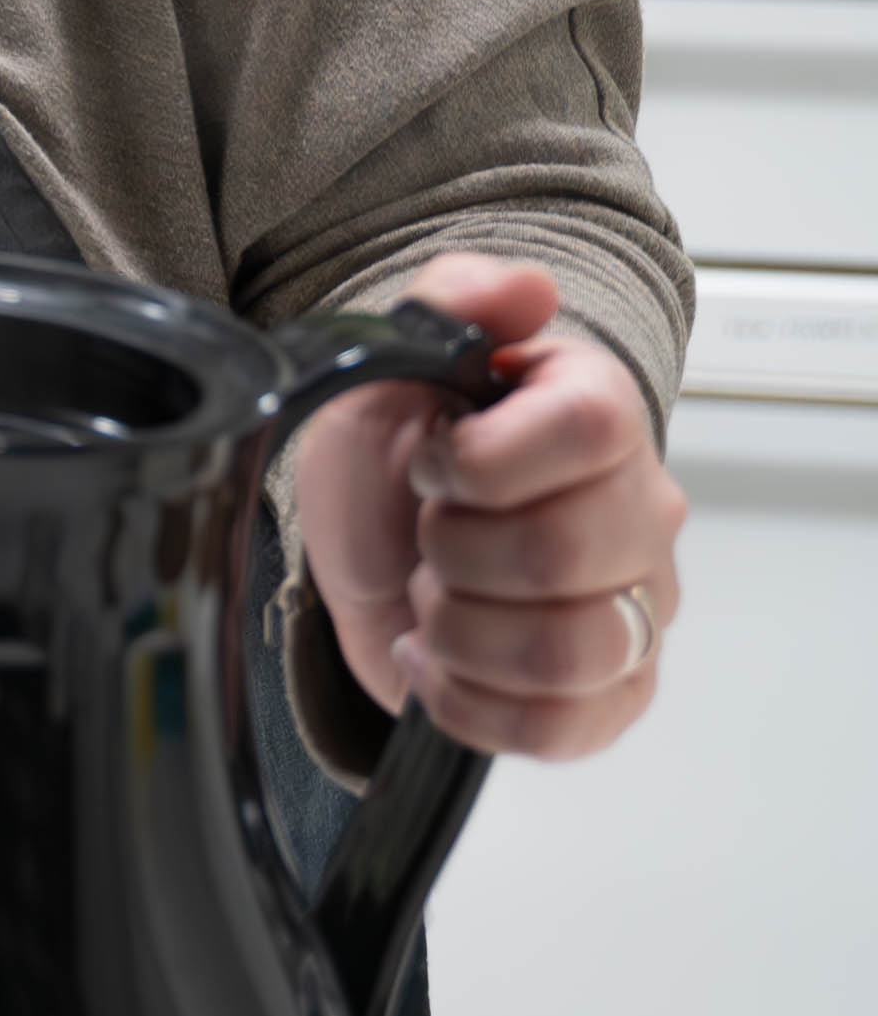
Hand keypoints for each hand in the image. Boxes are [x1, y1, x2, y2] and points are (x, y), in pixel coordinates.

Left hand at [295, 253, 685, 757]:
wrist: (373, 550)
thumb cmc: (390, 454)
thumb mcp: (387, 359)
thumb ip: (452, 300)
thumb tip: (527, 287)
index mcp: (598, 413)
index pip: (591, 430)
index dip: (482, 458)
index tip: (430, 462)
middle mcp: (641, 512)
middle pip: (566, 555)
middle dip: (454, 551)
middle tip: (426, 535)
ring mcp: (639, 610)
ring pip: (568, 652)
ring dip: (461, 631)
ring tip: (433, 600)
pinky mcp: (615, 695)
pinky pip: (563, 728)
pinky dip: (470, 702)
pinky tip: (437, 664)